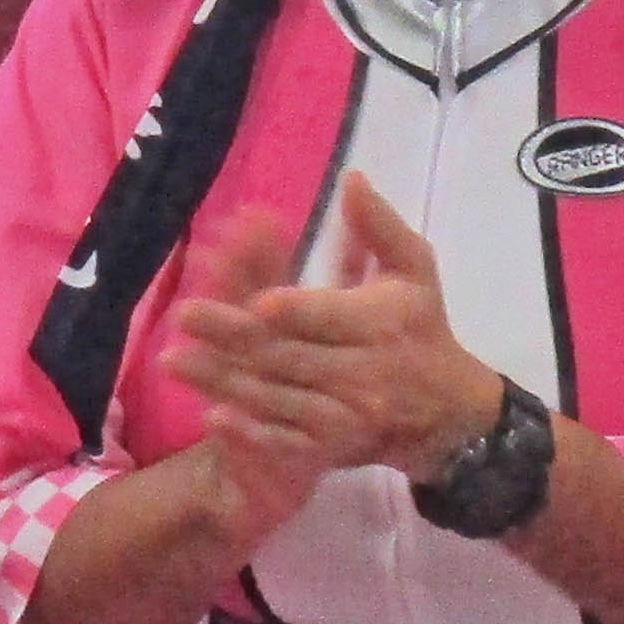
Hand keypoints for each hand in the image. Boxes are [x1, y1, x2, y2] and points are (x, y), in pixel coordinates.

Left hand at [165, 176, 509, 507]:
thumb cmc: (422, 328)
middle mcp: (363, 373)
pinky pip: (287, 440)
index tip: (257, 299)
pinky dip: (251, 431)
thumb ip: (380, 229)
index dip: (295, 310)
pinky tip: (212, 416)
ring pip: (279, 397)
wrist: (448, 413)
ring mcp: (345, 414)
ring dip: (224, 380)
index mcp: (380, 325)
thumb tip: (351, 178)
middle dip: (235, 337)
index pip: (331, 316)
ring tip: (175, 359)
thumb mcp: (414, 273)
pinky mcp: (330, 445)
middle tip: (185, 315)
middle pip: (291, 354)